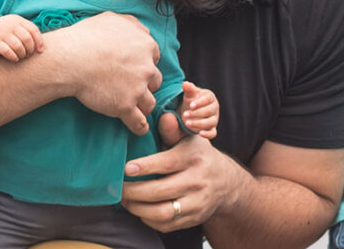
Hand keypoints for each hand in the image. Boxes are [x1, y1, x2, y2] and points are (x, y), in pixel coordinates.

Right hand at [0, 15, 43, 61]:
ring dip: (22, 54)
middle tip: (29, 54)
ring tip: (22, 56)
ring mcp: (1, 33)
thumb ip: (29, 33)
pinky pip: (7, 52)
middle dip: (30, 49)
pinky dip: (14, 57)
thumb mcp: (18, 26)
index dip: (39, 41)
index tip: (40, 51)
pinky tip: (15, 59)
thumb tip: (43, 48)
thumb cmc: (8, 31)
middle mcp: (10, 25)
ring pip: (18, 46)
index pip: (33, 30)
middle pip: (26, 39)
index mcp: (18, 20)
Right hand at [48, 12, 161, 134]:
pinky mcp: (126, 106)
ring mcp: (138, 88)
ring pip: (150, 102)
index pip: (154, 58)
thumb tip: (143, 30)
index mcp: (146, 46)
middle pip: (155, 80)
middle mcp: (147, 67)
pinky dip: (139, 127)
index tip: (137, 69)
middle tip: (134, 88)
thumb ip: (131, 24)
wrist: (70, 59)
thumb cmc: (86, 37)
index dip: (145, 64)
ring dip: (144, 105)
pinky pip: (139, 122)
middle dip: (146, 84)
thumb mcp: (112, 20)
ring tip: (137, 109)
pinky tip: (139, 129)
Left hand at [120, 135, 234, 231]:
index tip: (126, 168)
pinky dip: (147, 219)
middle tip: (118, 188)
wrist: (225, 182)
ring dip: (137, 208)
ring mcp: (197, 202)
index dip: (145, 167)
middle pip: (160, 191)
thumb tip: (163, 117)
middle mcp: (198, 180)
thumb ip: (172, 131)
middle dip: (133, 192)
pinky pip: (165, 225)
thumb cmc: (197, 157)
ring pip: (162, 213)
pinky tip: (140, 209)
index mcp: (195, 158)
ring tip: (125, 200)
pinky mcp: (194, 218)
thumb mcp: (189, 140)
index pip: (168, 163)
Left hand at [180, 81, 218, 139]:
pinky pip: (213, 133)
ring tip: (187, 123)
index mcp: (210, 98)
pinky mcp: (211, 129)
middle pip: (209, 111)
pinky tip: (200, 133)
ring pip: (211, 122)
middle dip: (197, 113)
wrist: (191, 112)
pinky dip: (208, 134)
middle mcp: (214, 108)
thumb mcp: (189, 94)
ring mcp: (214, 119)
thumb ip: (188, 89)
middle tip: (185, 115)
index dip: (200, 102)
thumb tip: (185, 84)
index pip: (208, 99)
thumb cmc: (191, 101)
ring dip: (199, 123)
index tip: (191, 105)